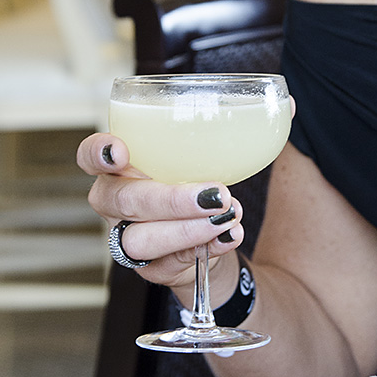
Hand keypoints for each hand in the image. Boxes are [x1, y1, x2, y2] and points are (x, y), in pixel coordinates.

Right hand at [76, 133, 242, 300]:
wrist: (216, 236)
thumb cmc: (204, 184)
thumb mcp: (214, 155)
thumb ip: (238, 132)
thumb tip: (286, 107)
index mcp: (122, 167)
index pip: (90, 156)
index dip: (97, 153)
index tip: (121, 151)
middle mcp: (116, 203)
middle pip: (122, 200)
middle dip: (168, 198)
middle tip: (213, 195)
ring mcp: (128, 238)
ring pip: (139, 239)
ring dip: (185, 229)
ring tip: (226, 218)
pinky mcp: (151, 268)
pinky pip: (169, 263)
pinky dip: (204, 248)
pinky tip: (229, 236)